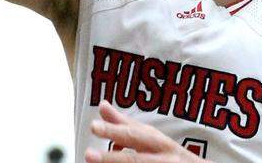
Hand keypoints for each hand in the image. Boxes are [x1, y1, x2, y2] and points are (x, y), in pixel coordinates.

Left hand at [85, 101, 209, 162]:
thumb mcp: (153, 138)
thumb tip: (102, 105)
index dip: (115, 130)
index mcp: (161, 144)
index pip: (136, 135)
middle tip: (88, 155)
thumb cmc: (173, 156)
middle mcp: (166, 159)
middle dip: (112, 158)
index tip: (93, 126)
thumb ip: (127, 124)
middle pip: (137, 159)